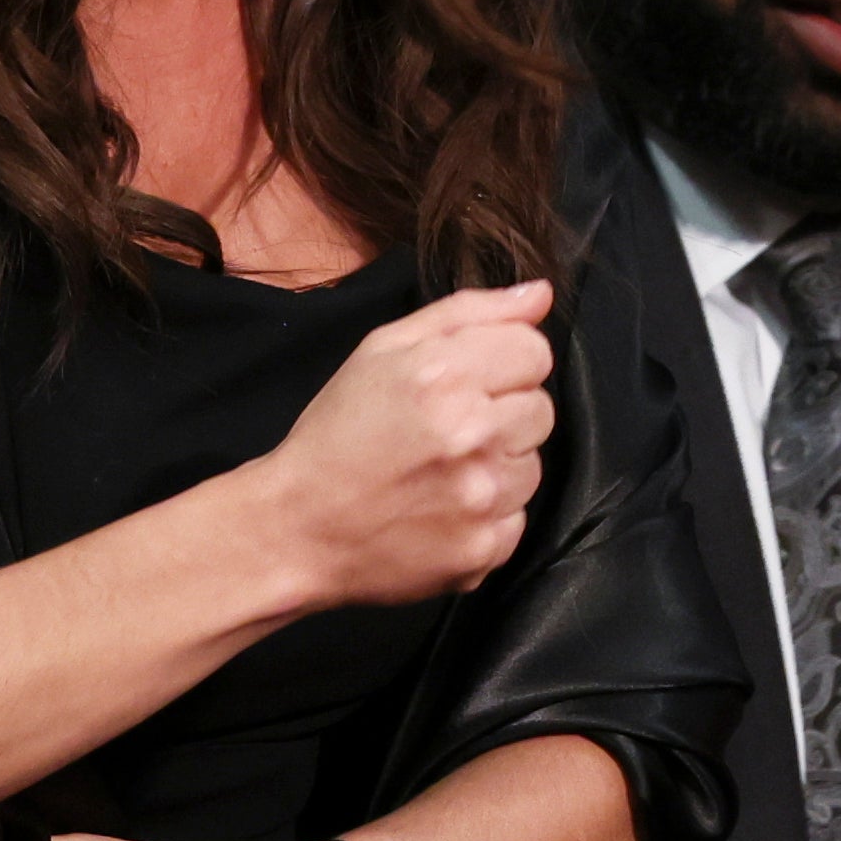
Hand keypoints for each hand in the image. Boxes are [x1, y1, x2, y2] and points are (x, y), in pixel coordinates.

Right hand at [254, 281, 554, 611]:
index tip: (467, 382)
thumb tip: (542, 293)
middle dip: (502, 413)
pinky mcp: (484, 547)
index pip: (535, 351)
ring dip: (498, 465)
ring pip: (533, 465)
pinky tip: (442, 508)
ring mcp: (482, 496)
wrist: (298, 526)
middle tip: (448, 429)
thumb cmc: (338, 430)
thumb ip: (469, 312)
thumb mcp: (383, 349)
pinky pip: (517, 517)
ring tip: (441, 471)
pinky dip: (488, 514)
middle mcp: (472, 433)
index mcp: (445, 374)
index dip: (503, 363)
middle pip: (541, 408)